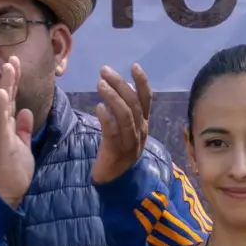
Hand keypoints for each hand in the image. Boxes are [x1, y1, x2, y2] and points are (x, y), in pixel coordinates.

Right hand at [0, 55, 37, 202]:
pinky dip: (0, 108)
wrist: (5, 194)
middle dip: (9, 78)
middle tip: (12, 58)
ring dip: (5, 86)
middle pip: (4, 97)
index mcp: (5, 126)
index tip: (16, 63)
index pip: (11, 99)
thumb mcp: (23, 146)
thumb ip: (23, 129)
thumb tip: (26, 111)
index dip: (14, 81)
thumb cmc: (13, 172)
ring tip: (9, 68)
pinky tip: (2, 93)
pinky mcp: (0, 143)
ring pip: (0, 105)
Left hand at [91, 64, 155, 184]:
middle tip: (104, 70)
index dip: (142, 82)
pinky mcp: (116, 151)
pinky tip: (98, 107)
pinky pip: (113, 132)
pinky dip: (106, 118)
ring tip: (99, 83)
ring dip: (113, 97)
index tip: (134, 66)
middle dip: (120, 84)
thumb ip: (125, 111)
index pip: (147, 99)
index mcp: (143, 124)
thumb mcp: (125, 129)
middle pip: (134, 104)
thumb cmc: (118, 151)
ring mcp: (130, 142)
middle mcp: (140, 131)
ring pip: (125, 115)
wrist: (114, 180)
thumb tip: (122, 87)